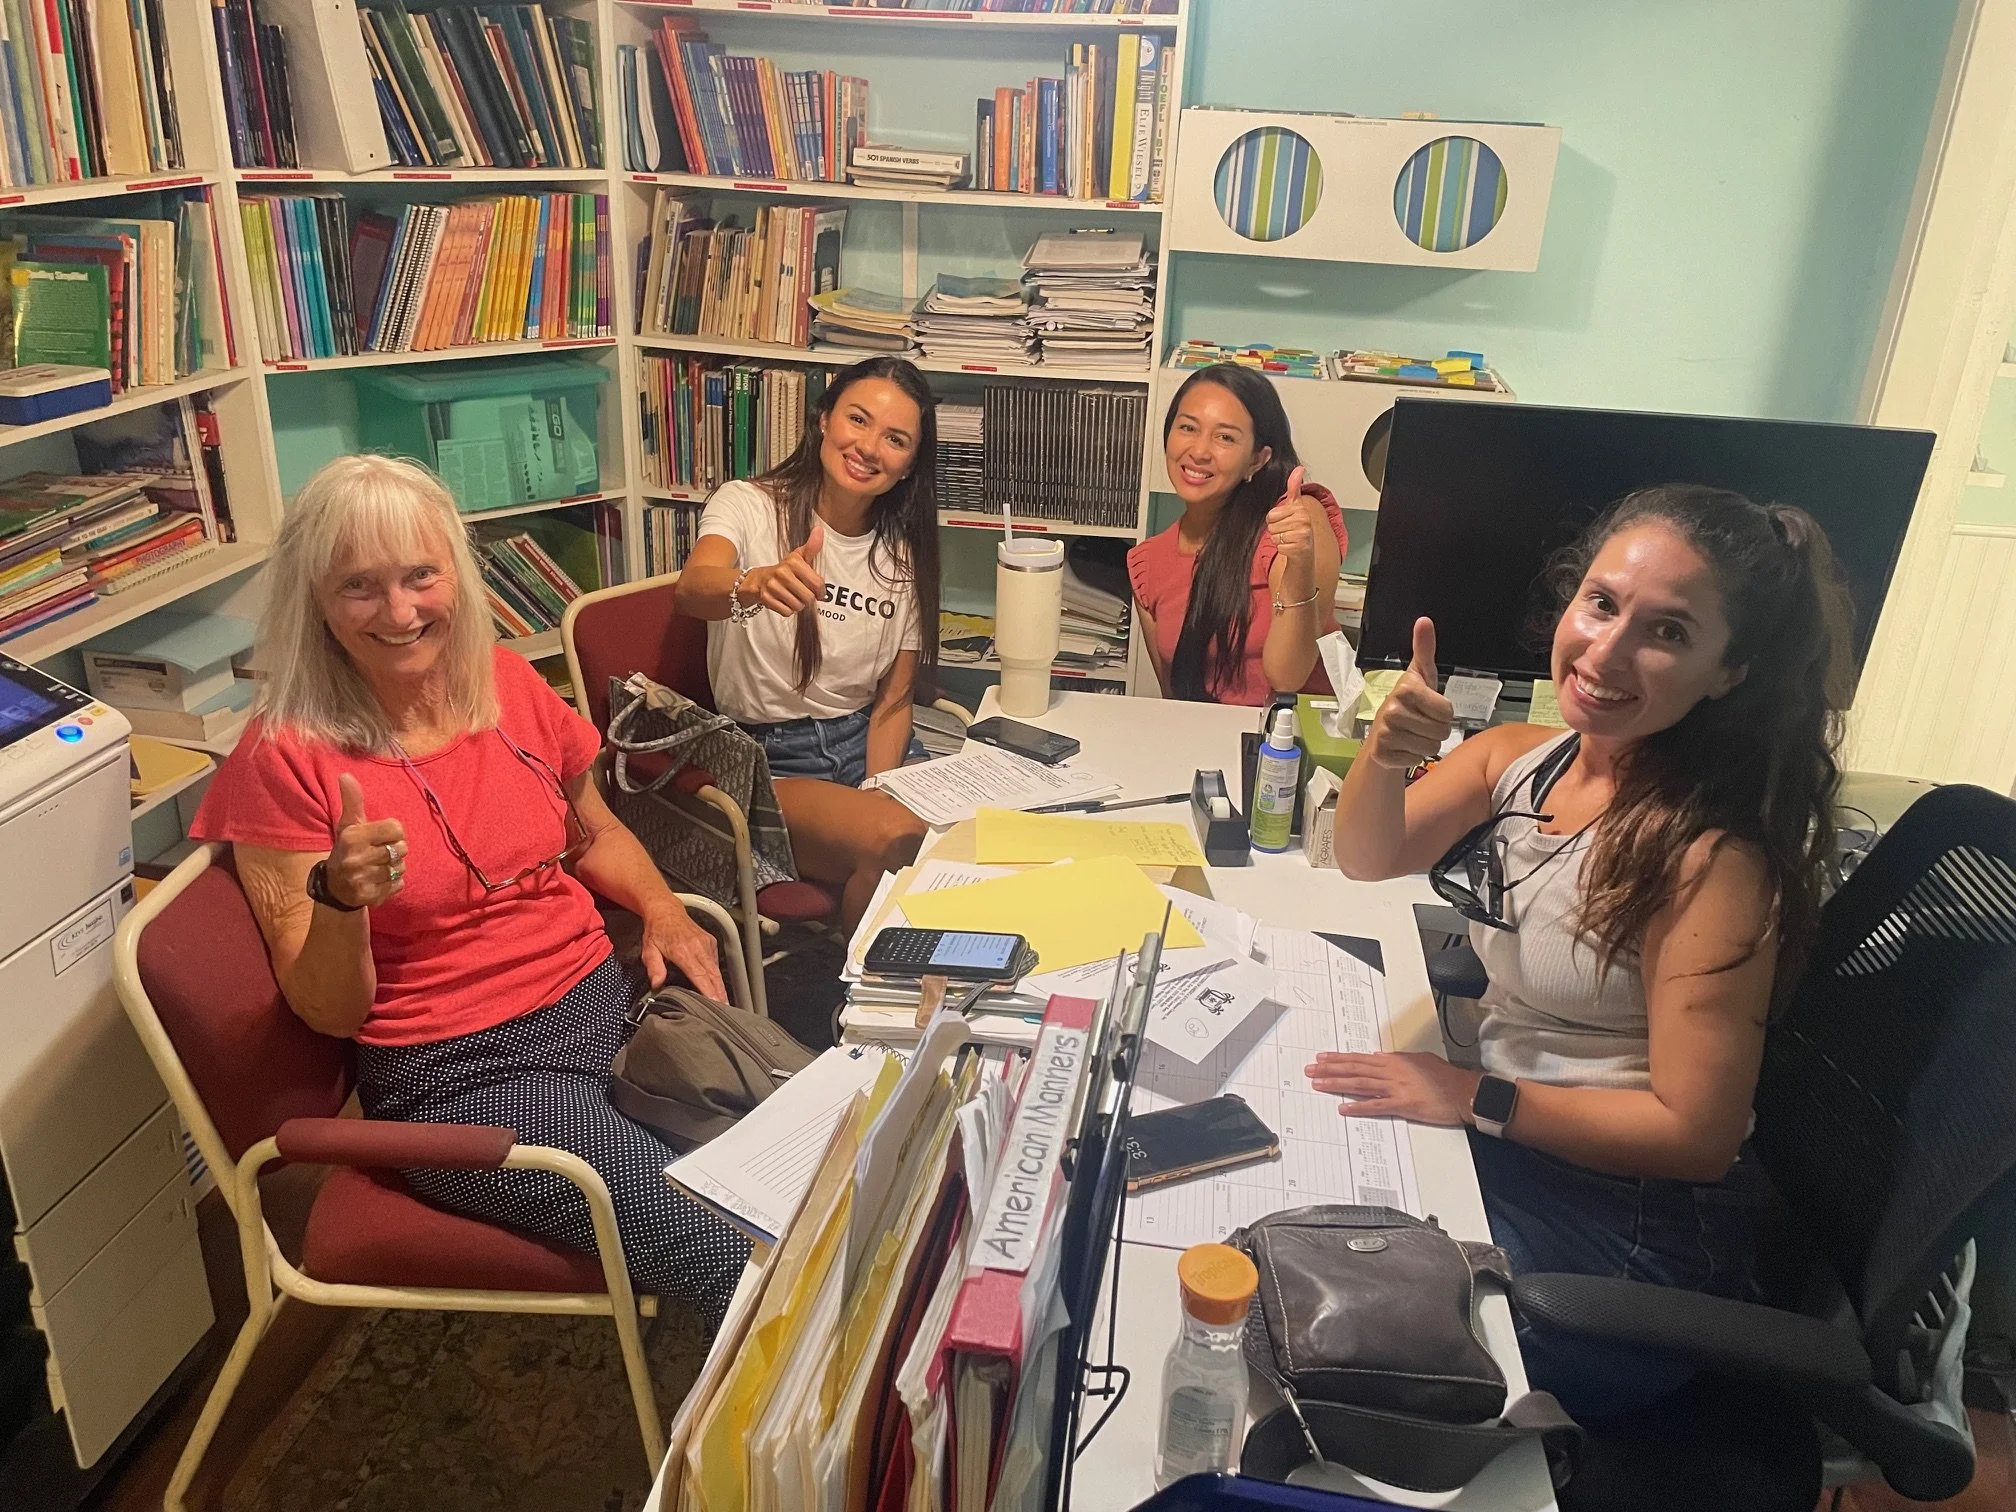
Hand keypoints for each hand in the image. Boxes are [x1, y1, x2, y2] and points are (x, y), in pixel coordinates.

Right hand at [325, 773, 406, 909]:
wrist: (335, 887)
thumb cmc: (348, 849)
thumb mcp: (349, 825)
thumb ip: (352, 801)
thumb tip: (346, 775)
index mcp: (353, 836)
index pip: (397, 829)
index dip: (393, 833)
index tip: (380, 838)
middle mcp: (356, 858)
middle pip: (402, 848)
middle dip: (394, 850)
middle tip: (378, 854)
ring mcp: (362, 879)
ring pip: (401, 868)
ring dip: (394, 867)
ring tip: (377, 867)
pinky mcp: (369, 897)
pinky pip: (399, 885)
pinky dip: (393, 883)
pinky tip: (378, 881)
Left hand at [640, 901, 727, 1001]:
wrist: (666, 911)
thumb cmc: (658, 930)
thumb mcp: (649, 950)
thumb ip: (654, 968)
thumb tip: (657, 984)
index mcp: (683, 951)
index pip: (699, 975)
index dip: (708, 990)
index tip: (715, 1002)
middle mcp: (697, 947)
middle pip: (713, 975)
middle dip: (720, 993)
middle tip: (725, 1008)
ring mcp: (706, 944)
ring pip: (716, 969)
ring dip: (720, 986)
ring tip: (723, 1001)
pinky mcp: (710, 942)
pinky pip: (715, 961)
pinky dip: (717, 974)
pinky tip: (716, 985)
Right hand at [749, 523, 825, 616]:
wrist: (759, 579)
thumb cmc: (785, 570)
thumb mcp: (799, 557)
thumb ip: (812, 547)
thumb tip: (819, 529)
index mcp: (794, 562)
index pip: (818, 584)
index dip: (820, 591)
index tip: (817, 591)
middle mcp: (782, 573)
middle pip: (808, 598)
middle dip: (808, 599)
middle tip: (802, 594)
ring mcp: (773, 586)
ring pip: (798, 606)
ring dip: (798, 605)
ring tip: (792, 596)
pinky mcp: (766, 598)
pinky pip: (786, 612)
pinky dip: (788, 610)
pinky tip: (784, 601)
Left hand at [1265, 466, 1314, 565]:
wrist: (1305, 553)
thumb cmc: (1298, 529)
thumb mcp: (1295, 507)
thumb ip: (1294, 487)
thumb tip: (1299, 468)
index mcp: (1301, 509)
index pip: (1272, 514)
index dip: (1274, 519)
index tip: (1286, 520)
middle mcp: (1304, 520)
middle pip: (1272, 525)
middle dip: (1276, 530)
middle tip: (1288, 532)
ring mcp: (1303, 534)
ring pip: (1274, 536)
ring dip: (1279, 539)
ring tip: (1289, 539)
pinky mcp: (1299, 547)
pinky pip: (1278, 546)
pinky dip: (1282, 549)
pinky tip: (1291, 547)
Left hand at [1306, 1050, 1481, 1126]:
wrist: (1463, 1091)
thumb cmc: (1445, 1078)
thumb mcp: (1419, 1060)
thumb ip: (1398, 1059)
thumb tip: (1380, 1056)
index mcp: (1394, 1060)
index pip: (1360, 1058)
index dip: (1339, 1058)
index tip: (1322, 1059)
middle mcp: (1392, 1071)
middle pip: (1355, 1069)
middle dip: (1330, 1069)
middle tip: (1311, 1070)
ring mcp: (1397, 1087)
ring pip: (1360, 1084)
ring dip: (1337, 1084)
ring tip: (1319, 1085)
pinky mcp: (1404, 1104)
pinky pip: (1376, 1106)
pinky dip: (1359, 1106)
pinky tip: (1344, 1107)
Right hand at [1363, 617, 1455, 770]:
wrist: (1382, 733)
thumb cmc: (1409, 704)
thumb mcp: (1421, 676)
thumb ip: (1424, 649)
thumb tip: (1424, 621)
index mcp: (1405, 689)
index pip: (1447, 711)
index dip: (1443, 713)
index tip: (1429, 708)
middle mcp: (1392, 710)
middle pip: (1440, 731)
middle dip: (1436, 730)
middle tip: (1421, 724)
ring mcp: (1385, 733)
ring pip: (1430, 747)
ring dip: (1426, 744)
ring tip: (1412, 735)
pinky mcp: (1382, 754)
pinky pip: (1415, 760)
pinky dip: (1412, 757)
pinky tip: (1403, 748)